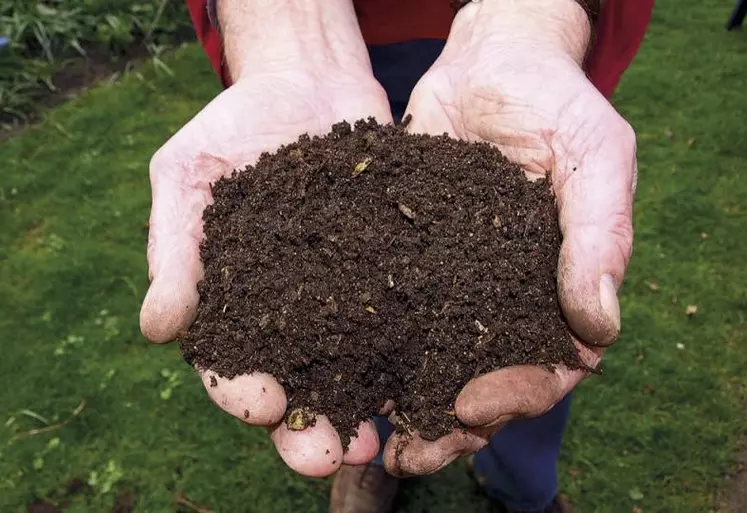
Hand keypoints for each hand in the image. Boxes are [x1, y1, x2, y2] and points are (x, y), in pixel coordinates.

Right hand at [139, 0, 390, 477]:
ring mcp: (344, 297)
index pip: (230, 365)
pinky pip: (402, 320)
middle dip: (307, 429)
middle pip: (296, 386)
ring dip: (363, 410)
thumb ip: (174, 248)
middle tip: (327, 456)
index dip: (242, 393)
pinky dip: (413, 354)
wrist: (306, 81)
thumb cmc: (234, 126)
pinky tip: (428, 379)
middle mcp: (290, 313)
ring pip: (352, 369)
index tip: (263, 404)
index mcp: (233, 303)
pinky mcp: (389, 273)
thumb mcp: (188, 174)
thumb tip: (157, 329)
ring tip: (378, 441)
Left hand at [381, 0, 636, 474]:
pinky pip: (385, 312)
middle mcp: (502, 298)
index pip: (548, 367)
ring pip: (429, 360)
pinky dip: (362, 346)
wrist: (488, 61)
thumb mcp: (594, 156)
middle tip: (408, 455)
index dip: (516, 396)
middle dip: (448, 424)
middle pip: (482, 382)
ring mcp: (452, 284)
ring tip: (362, 435)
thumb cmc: (555, 102)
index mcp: (557, 290)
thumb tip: (600, 329)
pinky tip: (331, 370)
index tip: (472, 405)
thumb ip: (600, 236)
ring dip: (400, 403)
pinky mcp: (404, 260)